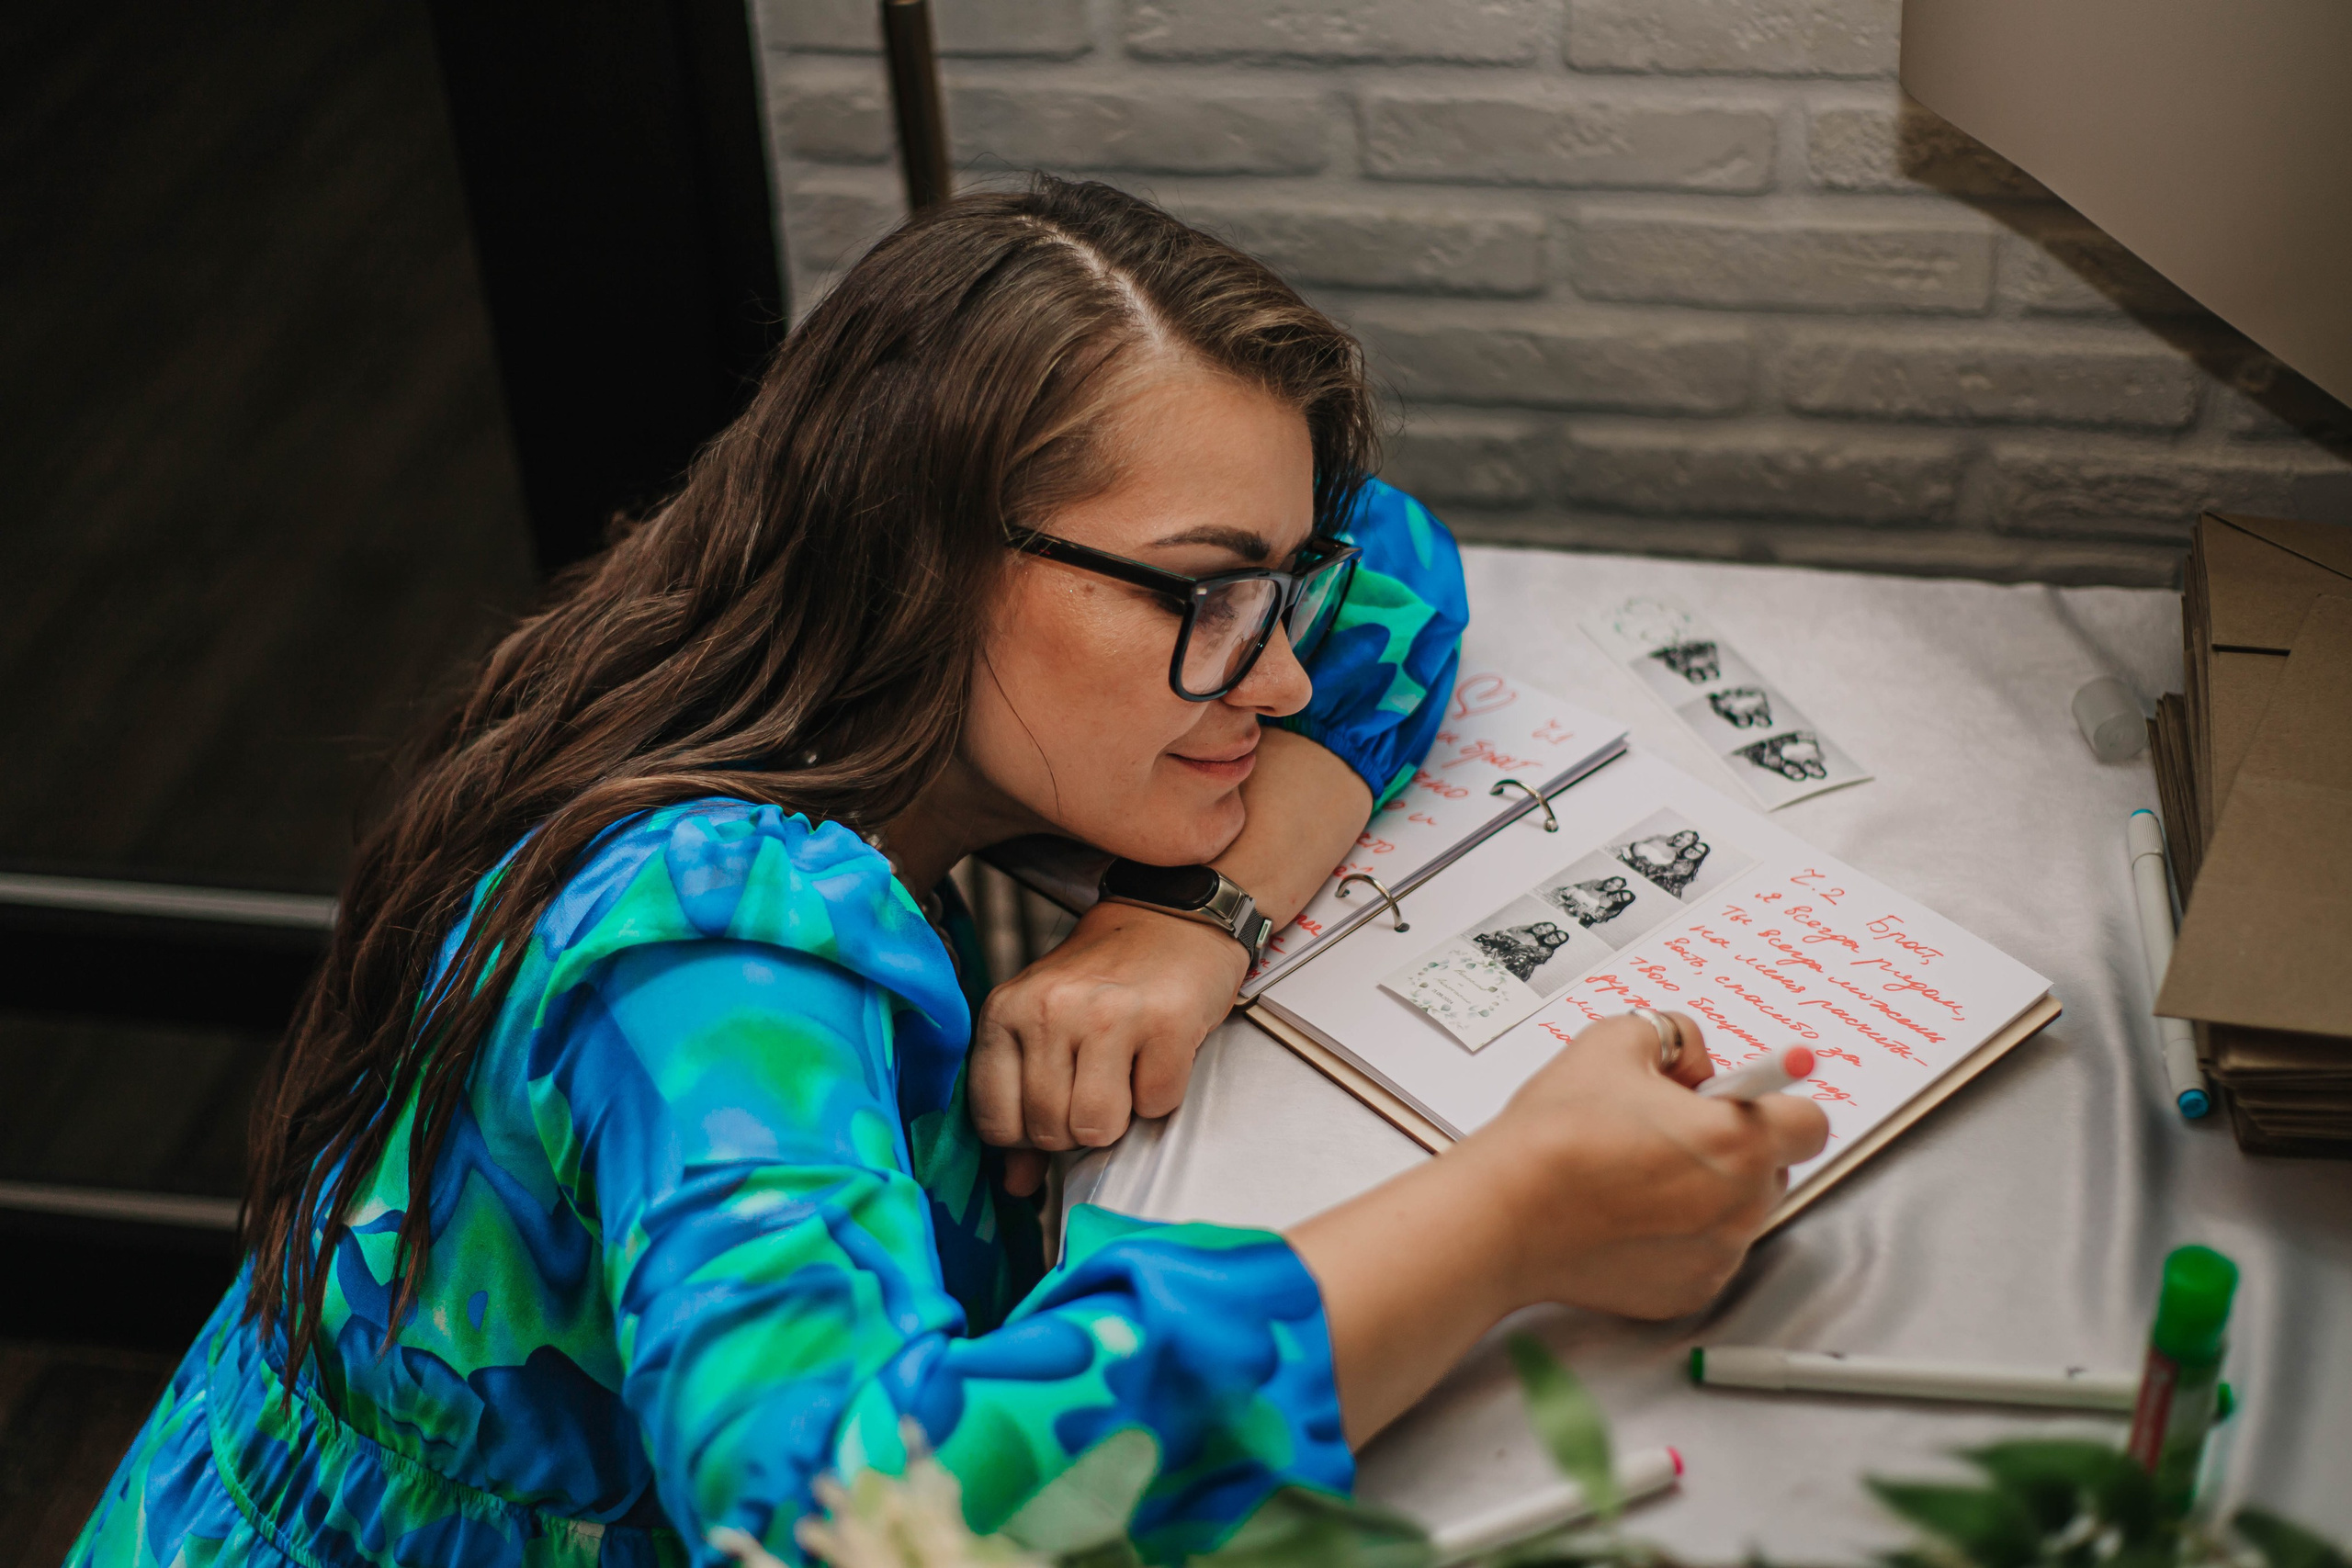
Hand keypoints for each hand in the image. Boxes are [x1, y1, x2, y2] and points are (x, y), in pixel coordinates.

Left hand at [968, 900, 1248, 1195]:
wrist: (1171, 918)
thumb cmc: (1102, 979)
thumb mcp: (1043, 1028)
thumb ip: (1020, 1103)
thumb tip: (1016, 1185)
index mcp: (1005, 1010)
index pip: (994, 1122)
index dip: (1026, 1134)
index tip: (1052, 1107)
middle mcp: (1049, 1009)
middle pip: (1049, 1129)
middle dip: (1077, 1128)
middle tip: (1098, 1085)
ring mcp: (1108, 1013)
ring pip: (1098, 1127)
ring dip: (1120, 1118)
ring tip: (1126, 1074)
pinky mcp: (1166, 1021)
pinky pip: (1155, 1106)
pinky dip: (1162, 1095)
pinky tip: (1159, 1055)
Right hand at [1464, 1011, 1829, 1318]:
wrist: (1504, 1213)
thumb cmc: (1556, 1133)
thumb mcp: (1616, 1039)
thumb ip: (1678, 1037)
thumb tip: (1698, 1063)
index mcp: (1739, 1140)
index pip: (1810, 1124)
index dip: (1776, 1104)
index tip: (1743, 1101)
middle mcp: (1742, 1206)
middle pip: (1772, 1169)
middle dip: (1735, 1147)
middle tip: (1668, 1132)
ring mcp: (1717, 1256)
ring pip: (1737, 1212)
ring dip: (1706, 1191)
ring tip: (1635, 1174)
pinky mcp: (1688, 1292)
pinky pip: (1704, 1252)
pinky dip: (1678, 1234)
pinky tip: (1625, 1214)